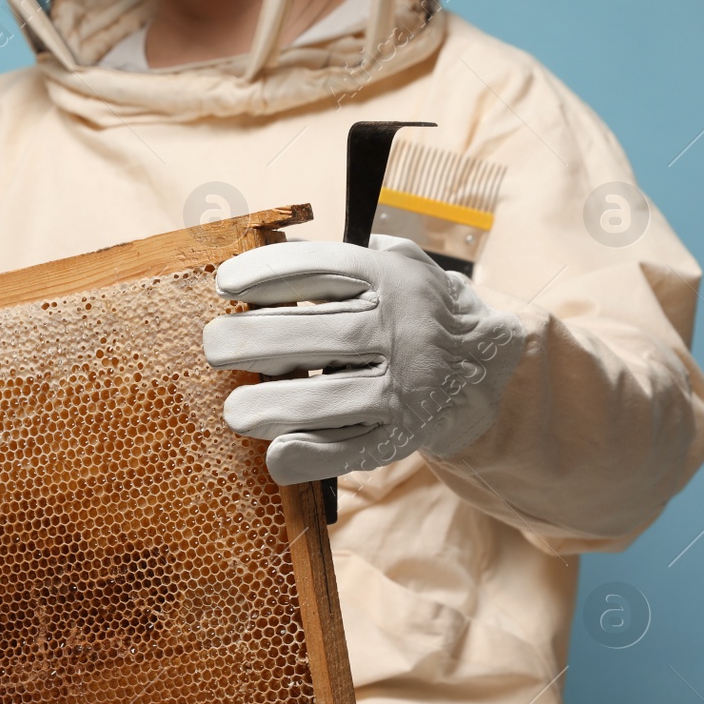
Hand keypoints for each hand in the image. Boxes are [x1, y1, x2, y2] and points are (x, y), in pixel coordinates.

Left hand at [203, 234, 524, 485]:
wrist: (489, 369)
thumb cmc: (418, 313)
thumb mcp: (403, 267)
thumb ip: (351, 255)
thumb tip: (288, 246)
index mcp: (394, 280)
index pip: (323, 270)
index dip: (267, 273)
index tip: (224, 283)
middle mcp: (403, 329)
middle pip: (317, 335)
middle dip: (253, 341)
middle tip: (214, 346)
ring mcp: (408, 386)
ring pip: (329, 399)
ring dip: (272, 407)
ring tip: (234, 411)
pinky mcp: (406, 434)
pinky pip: (353, 450)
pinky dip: (311, 455)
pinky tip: (277, 457)